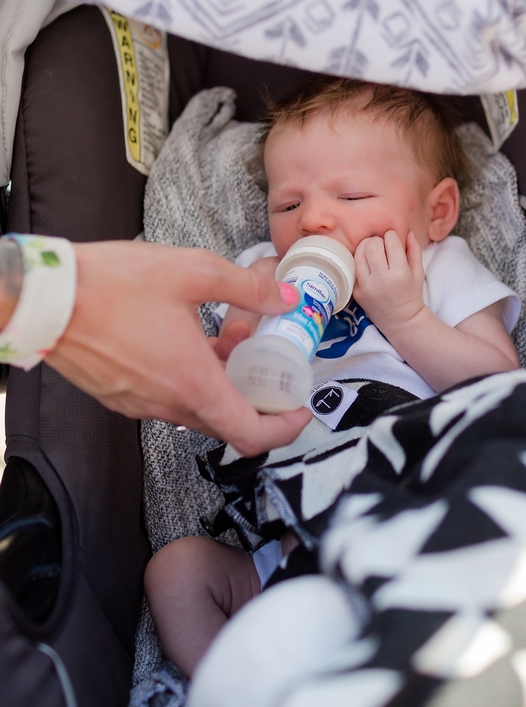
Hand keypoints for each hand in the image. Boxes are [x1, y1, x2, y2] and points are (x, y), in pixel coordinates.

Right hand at [46, 241, 310, 455]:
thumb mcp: (192, 272)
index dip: (285, 429)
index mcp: (192, 383)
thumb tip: (286, 298)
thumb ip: (246, 288)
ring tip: (224, 334)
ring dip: (219, 380)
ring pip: (196, 408)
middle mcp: (166, 405)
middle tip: (262, 356)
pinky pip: (167, 399)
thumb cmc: (113, 284)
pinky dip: (188, 379)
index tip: (299, 408)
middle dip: (253, 391)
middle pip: (226, 420)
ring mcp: (140, 404)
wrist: (45, 296)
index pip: (251, 435)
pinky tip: (186, 338)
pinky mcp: (119, 396)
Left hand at [353, 230, 424, 333]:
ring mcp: (366, 286)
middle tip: (381, 245)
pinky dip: (361, 262)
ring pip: (359, 254)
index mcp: (399, 274)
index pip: (391, 242)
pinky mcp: (356, 291)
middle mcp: (381, 279)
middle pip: (372, 245)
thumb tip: (408, 232)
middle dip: (377, 240)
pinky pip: (355, 268)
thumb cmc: (411, 295)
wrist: (400, 321)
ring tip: (373, 251)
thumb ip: (414, 250)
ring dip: (366, 247)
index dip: (392, 236)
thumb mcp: (418, 273)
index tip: (393, 239)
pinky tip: (368, 265)